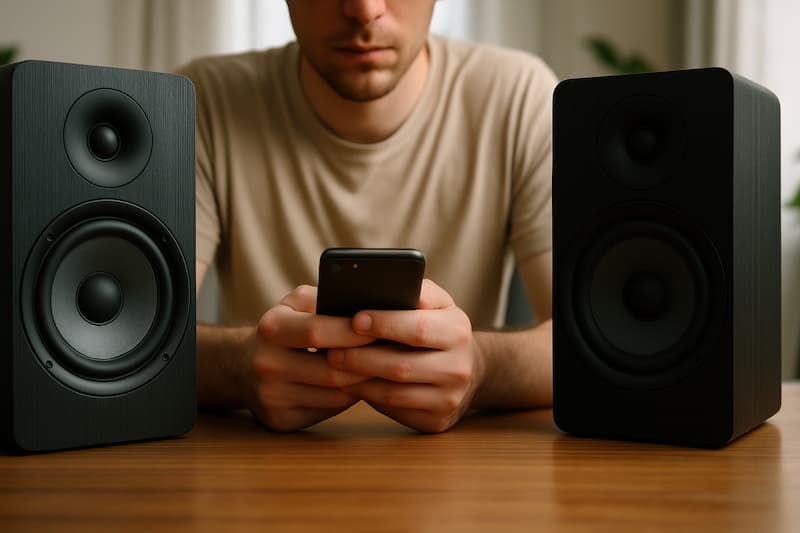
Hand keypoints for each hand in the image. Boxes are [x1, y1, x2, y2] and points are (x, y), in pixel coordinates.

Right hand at [245, 285, 374, 431]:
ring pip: (335, 396)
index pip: (318, 331)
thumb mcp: (295, 303)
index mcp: (271, 328)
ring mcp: (272, 397)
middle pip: (332, 371)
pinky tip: (359, 386)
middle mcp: (267, 365)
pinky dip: (348, 399)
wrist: (240, 366)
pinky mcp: (280, 420)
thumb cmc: (282, 327)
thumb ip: (326, 298)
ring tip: (383, 370)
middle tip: (394, 355)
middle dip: (367, 363)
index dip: (354, 332)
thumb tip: (369, 305)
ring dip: (363, 384)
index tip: (384, 328)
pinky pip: (327, 411)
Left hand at [326, 279, 482, 432]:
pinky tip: (352, 383)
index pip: (417, 328)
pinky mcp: (436, 421)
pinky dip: (368, 396)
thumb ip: (415, 291)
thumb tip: (384, 285)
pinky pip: (394, 409)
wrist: (467, 368)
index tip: (354, 319)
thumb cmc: (438, 326)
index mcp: (458, 330)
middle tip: (331, 350)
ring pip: (393, 392)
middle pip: (401, 365)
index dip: (383, 324)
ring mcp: (449, 398)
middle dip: (361, 357)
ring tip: (335, 365)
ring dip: (358, 379)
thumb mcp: (436, 302)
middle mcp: (459, 367)